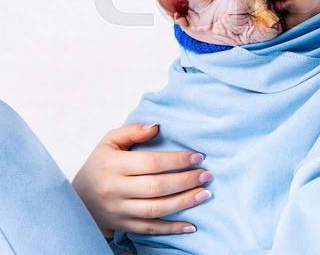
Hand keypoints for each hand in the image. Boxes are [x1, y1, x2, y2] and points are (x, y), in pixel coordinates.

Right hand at [72, 123, 212, 235]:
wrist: (78, 199)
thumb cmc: (100, 165)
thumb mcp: (109, 142)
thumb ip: (132, 131)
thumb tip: (156, 126)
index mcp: (113, 166)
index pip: (151, 163)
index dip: (176, 160)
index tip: (198, 157)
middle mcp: (115, 190)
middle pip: (156, 187)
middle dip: (186, 181)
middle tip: (207, 175)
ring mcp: (119, 210)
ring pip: (155, 209)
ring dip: (184, 202)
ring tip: (204, 194)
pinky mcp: (123, 226)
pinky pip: (150, 229)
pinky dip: (172, 229)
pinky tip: (191, 225)